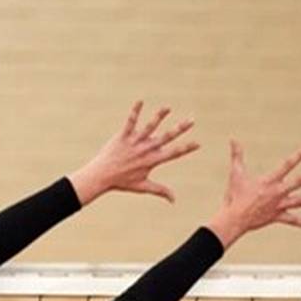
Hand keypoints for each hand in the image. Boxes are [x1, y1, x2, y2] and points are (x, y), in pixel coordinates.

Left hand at [69, 101, 200, 204]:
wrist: (101, 176)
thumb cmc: (122, 182)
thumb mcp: (143, 187)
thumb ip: (160, 191)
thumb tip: (174, 200)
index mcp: (152, 161)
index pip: (173, 153)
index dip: (186, 148)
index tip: (198, 143)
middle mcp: (145, 150)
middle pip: (166, 137)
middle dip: (180, 129)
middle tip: (192, 120)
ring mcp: (134, 142)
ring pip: (149, 127)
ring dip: (159, 116)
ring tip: (168, 107)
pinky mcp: (123, 136)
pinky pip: (130, 122)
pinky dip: (135, 112)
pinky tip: (140, 101)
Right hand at [206, 141, 300, 248]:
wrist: (235, 218)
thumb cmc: (234, 195)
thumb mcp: (236, 173)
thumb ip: (237, 155)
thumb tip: (233, 139)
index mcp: (270, 181)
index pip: (287, 165)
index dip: (299, 156)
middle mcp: (278, 192)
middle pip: (299, 182)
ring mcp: (279, 205)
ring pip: (300, 201)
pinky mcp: (277, 217)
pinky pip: (292, 220)